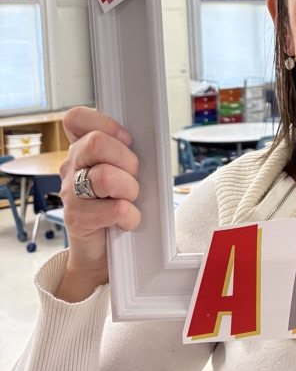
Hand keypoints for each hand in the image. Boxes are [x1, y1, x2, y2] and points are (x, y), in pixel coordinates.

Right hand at [57, 107, 140, 300]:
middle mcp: (71, 167)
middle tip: (132, 176)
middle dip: (126, 160)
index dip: (105, 124)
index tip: (126, 140)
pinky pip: (114, 209)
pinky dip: (130, 216)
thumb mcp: (124, 172)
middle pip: (95, 143)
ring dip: (129, 189)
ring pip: (104, 176)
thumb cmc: (118, 204)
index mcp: (82, 150)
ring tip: (130, 199)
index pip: (76, 119)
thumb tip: (150, 141)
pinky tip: (127, 220)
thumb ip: (127, 153)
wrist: (104, 251)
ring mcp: (71, 193)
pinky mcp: (77, 218)